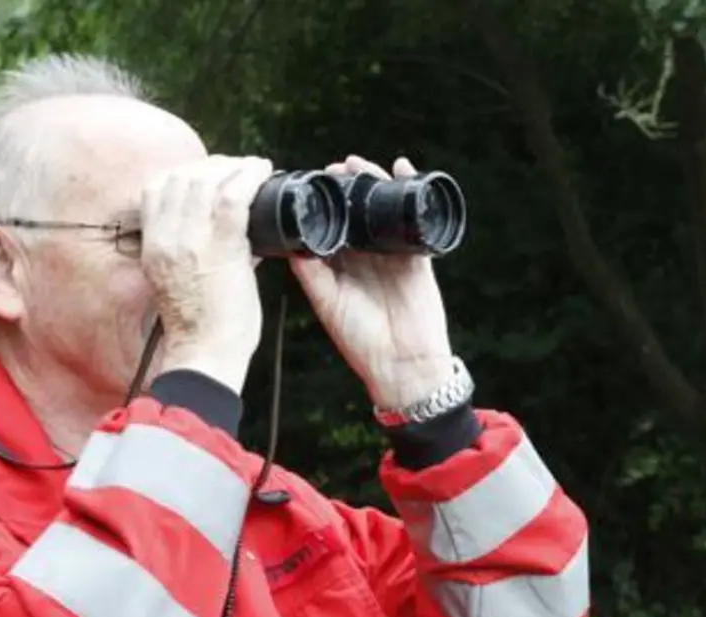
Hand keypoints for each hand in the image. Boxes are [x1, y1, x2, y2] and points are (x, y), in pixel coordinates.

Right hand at [139, 154, 273, 392]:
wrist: (205, 356)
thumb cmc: (202, 326)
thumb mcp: (182, 279)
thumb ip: (198, 249)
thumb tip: (237, 226)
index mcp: (153, 245)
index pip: (157, 187)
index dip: (185, 172)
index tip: (211, 174)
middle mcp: (165, 238)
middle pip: (181, 177)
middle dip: (212, 165)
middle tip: (237, 169)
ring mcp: (190, 241)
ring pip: (205, 179)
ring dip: (233, 167)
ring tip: (253, 169)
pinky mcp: (220, 248)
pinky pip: (233, 196)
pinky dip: (249, 177)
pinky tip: (262, 171)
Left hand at [289, 155, 455, 410]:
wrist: (402, 363)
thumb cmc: (361, 341)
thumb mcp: (328, 304)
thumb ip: (311, 274)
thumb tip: (289, 244)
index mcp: (341, 266)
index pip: (330, 224)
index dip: (322, 202)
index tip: (311, 180)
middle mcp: (365, 255)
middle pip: (356, 210)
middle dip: (347, 185)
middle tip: (335, 167)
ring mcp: (392, 253)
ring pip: (382, 209)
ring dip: (373, 182)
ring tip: (360, 164)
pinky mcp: (416, 255)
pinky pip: (414, 218)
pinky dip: (411, 190)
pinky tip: (404, 168)